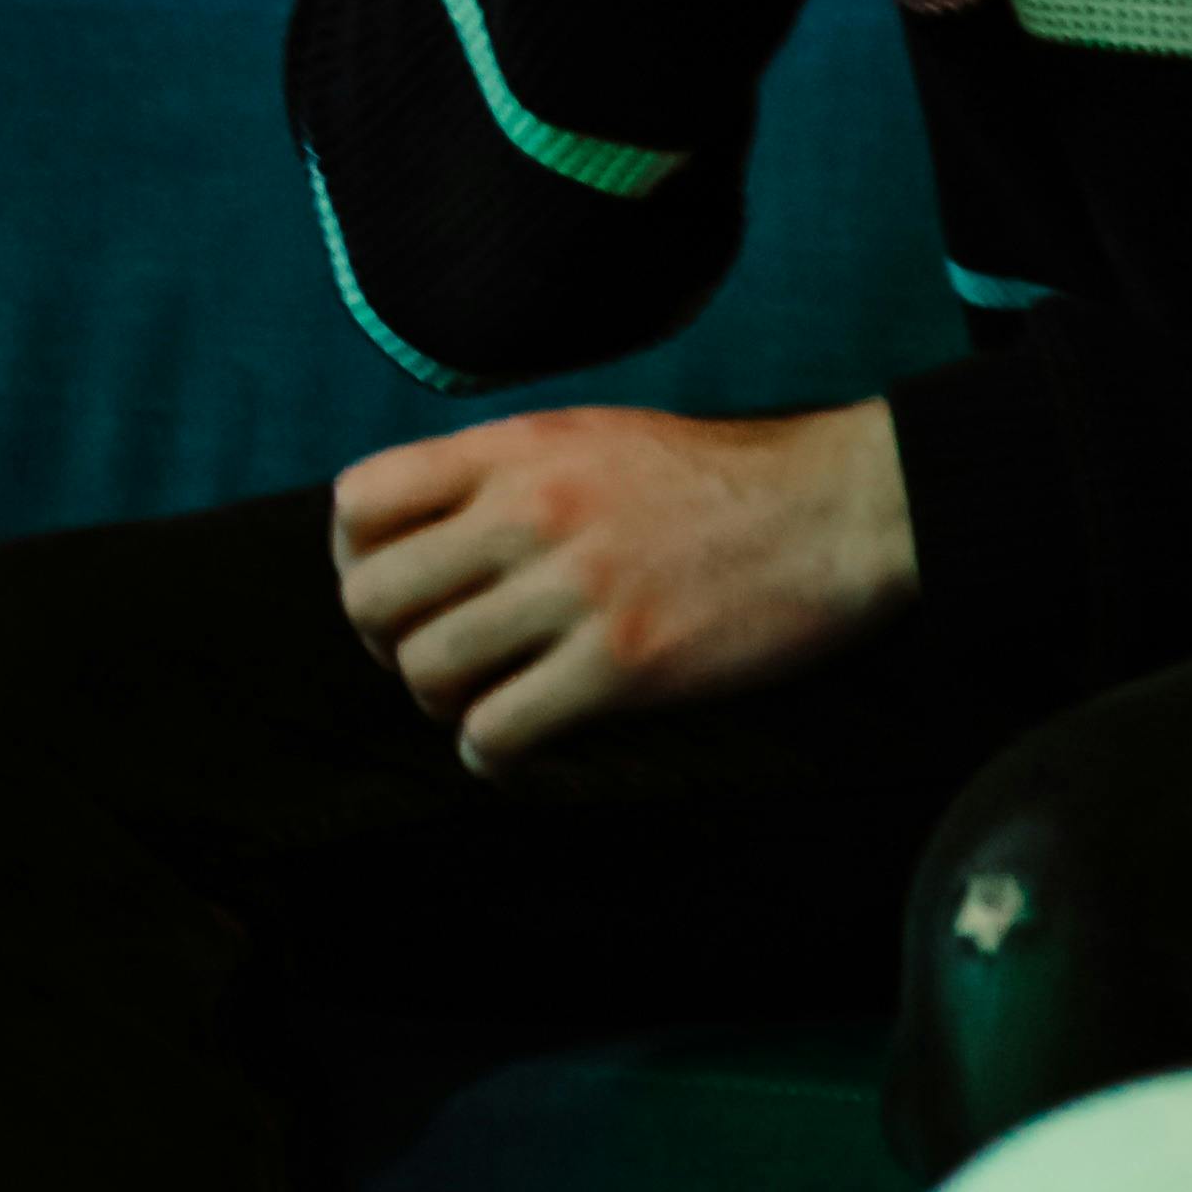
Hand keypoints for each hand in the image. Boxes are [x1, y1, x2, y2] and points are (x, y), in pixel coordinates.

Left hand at [333, 398, 914, 771]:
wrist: (835, 510)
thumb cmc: (719, 478)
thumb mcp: (596, 436)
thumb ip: (507, 474)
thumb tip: (425, 538)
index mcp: (519, 447)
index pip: (359, 502)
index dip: (356, 559)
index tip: (399, 590)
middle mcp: (532, 509)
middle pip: (374, 599)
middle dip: (388, 644)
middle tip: (436, 658)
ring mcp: (577, 588)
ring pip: (429, 672)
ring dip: (446, 702)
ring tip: (490, 701)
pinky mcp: (623, 664)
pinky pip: (501, 731)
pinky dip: (493, 754)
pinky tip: (521, 745)